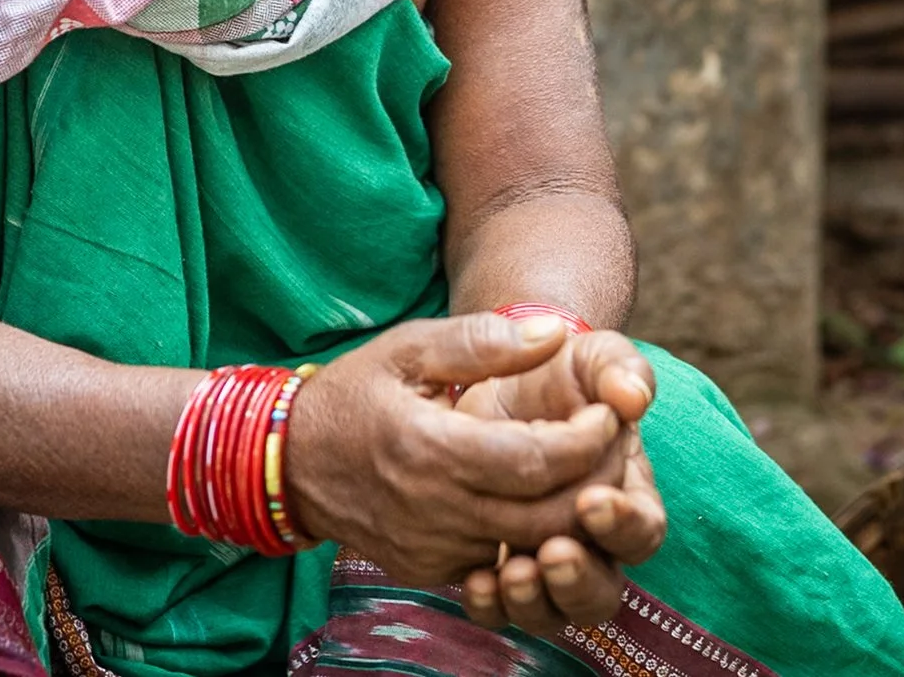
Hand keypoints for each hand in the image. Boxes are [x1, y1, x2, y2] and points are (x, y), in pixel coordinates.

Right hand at [285, 314, 624, 584]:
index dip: (586, 440)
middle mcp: (433, 510)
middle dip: (594, 481)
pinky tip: (544, 496)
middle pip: (545, 514)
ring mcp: (432, 549)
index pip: (536, 460)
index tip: (608, 413)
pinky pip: (499, 558)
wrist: (288, 462)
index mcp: (430, 449)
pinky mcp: (430, 569)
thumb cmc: (355, 394)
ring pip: (528, 545)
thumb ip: (482, 340)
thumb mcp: (410, 348)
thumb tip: (554, 333)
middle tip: (615, 444)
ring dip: (571, 512)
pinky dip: (531, 533)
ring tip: (589, 469)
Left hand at [456, 328, 665, 633]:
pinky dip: (490, 607)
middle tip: (551, 553)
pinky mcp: (498, 571)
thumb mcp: (587, 357)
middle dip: (579, 578)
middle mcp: (590, 540)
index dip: (625, 524)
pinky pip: (500, 612)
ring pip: (555, 612)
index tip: (593, 502)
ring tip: (511, 572)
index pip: (644, 528)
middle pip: (602, 589)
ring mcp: (544, 562)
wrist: (487, 383)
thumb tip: (634, 396)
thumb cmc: (552, 370)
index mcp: (626, 492)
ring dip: (537, 601)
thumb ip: (618, 367)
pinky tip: (475, 580)